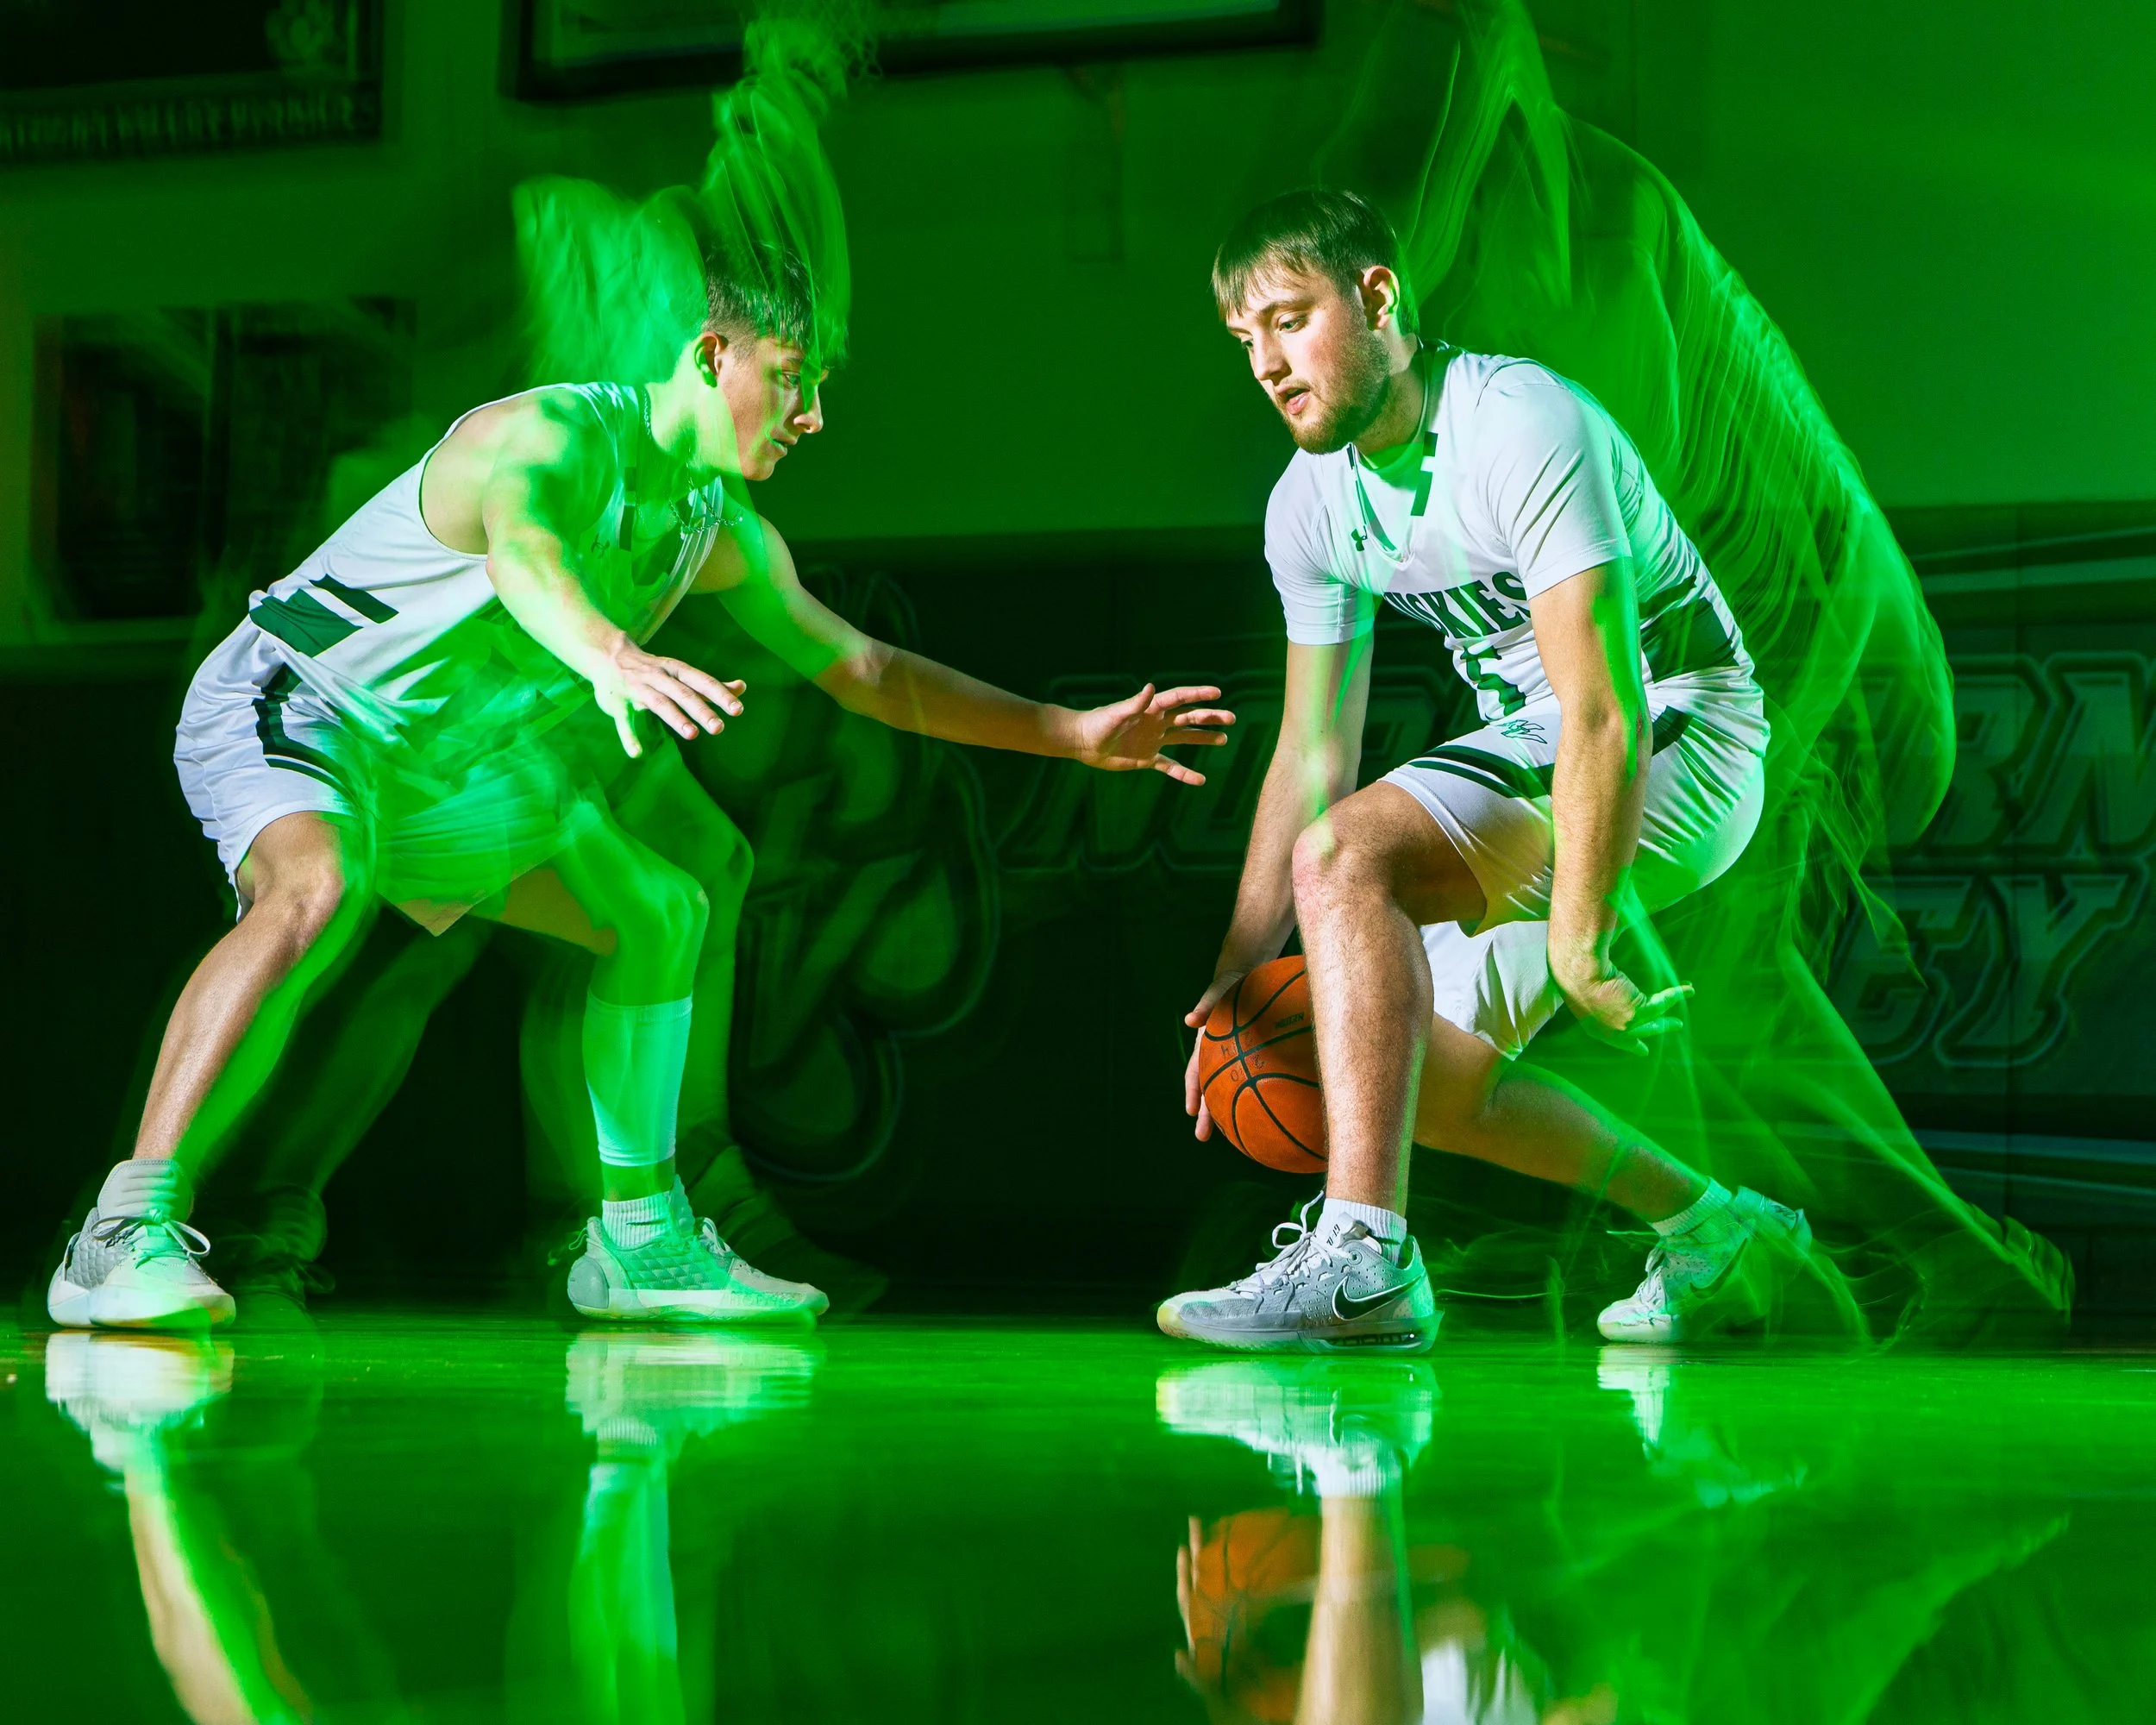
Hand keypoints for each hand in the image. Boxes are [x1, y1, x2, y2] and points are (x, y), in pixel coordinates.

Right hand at [591, 640, 745, 757]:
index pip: (701, 681)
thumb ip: (708, 684)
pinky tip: (637, 753)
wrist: (607, 656)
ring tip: (692, 734)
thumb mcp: (680, 673)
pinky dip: (628, 736)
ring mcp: (637, 689)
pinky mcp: (618, 704)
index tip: (737, 710)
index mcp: (675, 670)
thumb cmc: (653, 670)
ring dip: (675, 718)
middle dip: (701, 710)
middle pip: (683, 693)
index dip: (720, 694)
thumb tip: (742, 687)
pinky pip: (623, 721)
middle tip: (719, 728)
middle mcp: (658, 677)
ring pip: (659, 703)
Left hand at [1069, 684, 1234, 784]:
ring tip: (1223, 739)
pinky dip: (1184, 773)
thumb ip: (1135, 703)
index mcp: (1151, 709)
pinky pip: (1170, 766)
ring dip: (1203, 738)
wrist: (1083, 743)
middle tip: (1231, 718)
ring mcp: (1154, 740)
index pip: (1179, 698)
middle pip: (1188, 717)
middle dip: (1209, 717)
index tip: (1217, 693)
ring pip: (1184, 738)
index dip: (1198, 695)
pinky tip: (1200, 780)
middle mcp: (1156, 723)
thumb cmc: (1098, 724)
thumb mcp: (1117, 714)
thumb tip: (1151, 688)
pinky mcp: (1148, 758)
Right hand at [1182, 969, 1247, 1139]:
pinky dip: (1251, 1095)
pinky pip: (1249, 1079)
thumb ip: (1205, 1006)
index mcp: (1205, 1045)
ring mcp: (1233, 1058)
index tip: (1190, 1112)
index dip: (1192, 1092)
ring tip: (1231, 1134)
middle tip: (1202, 1137)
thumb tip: (1191, 1020)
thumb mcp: (1216, 993)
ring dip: (1227, 1110)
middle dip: (1205, 1113)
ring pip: (1228, 1088)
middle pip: (1209, 1088)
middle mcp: (1216, 1056)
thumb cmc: (1229, 987)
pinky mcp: (1250, 1057)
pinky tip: (1264, 1110)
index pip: (1195, 1072)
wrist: (1246, 978)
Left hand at [1554, 956, 1691, 1056]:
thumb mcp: (1585, 991)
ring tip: (1687, 1000)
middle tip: (1676, 1024)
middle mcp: (1611, 1031)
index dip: (1633, 1044)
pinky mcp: (1637, 1012)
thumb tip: (1605, 980)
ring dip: (1672, 1014)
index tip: (1643, 1051)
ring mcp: (1625, 1024)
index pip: (1618, 1040)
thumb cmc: (1575, 975)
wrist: (1578, 973)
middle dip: (1660, 1028)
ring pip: (1655, 1019)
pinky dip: (1676, 995)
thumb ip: (1598, 994)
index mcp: (1595, 1028)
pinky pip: (1662, 1003)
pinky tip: (1688, 990)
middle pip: (1643, 1031)